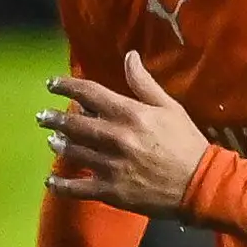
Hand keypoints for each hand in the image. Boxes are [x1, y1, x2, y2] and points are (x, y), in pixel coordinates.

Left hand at [41, 53, 211, 217]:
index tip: (52, 84)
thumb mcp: (171, 108)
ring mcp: (110, 166)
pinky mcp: (110, 190)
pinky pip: (76, 187)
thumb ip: (144, 84)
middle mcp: (115, 138)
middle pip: (72, 124)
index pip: (88, 93)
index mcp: (130, 114)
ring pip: (71, 151)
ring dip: (58, 144)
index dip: (65, 85)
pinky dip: (60, 184)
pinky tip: (52, 181)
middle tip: (43, 116)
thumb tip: (129, 56)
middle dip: (53, 118)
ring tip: (53, 141)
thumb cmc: (187, 143)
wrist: (202, 185)